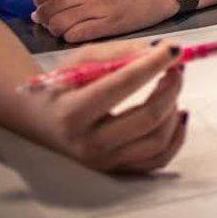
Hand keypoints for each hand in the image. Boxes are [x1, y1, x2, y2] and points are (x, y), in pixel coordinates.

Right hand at [25, 39, 188, 172]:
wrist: (39, 119)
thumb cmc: (62, 85)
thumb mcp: (80, 60)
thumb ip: (119, 52)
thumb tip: (159, 49)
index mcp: (73, 112)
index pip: (122, 86)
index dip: (153, 64)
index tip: (173, 48)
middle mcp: (88, 143)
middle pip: (148, 118)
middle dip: (171, 87)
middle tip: (177, 67)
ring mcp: (105, 161)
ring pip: (158, 141)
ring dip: (174, 108)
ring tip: (170, 87)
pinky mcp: (118, 169)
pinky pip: (159, 159)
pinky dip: (176, 135)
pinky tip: (175, 112)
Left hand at [32, 0, 175, 42]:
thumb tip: (40, 11)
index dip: (41, 7)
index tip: (48, 13)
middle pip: (47, 12)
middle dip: (47, 22)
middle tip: (57, 26)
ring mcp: (95, 8)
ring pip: (58, 25)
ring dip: (59, 31)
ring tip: (70, 31)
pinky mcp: (107, 25)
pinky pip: (74, 36)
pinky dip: (72, 38)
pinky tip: (82, 34)